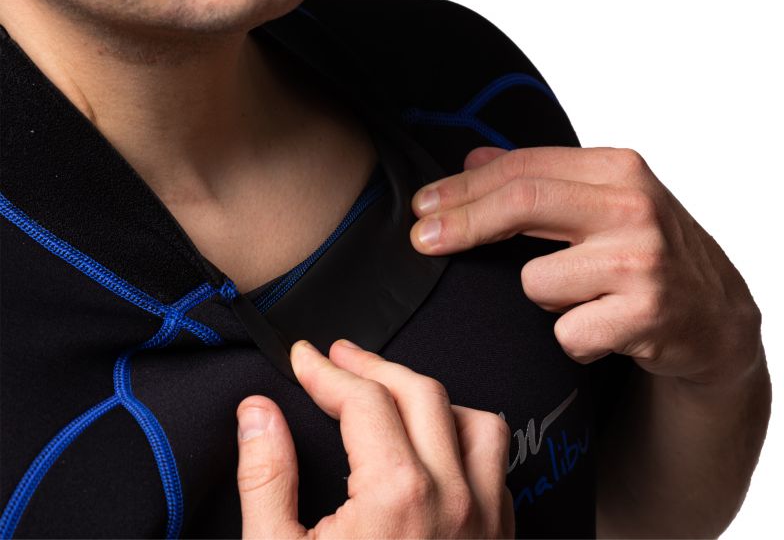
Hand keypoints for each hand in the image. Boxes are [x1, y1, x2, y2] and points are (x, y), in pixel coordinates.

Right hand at [235, 338, 514, 538]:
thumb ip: (266, 479)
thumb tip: (257, 413)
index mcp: (397, 495)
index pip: (362, 399)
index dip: (324, 370)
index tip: (304, 358)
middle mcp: (454, 497)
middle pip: (420, 392)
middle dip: (373, 366)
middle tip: (339, 358)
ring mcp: (487, 518)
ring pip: (475, 419)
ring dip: (430, 397)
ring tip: (391, 394)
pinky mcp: (502, 537)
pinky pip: (496, 463)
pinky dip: (465, 436)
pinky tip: (434, 444)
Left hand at [409, 146, 762, 385]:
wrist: (714, 316)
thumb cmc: (646, 252)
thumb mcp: (603, 201)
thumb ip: (541, 177)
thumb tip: (470, 158)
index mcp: (619, 168)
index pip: (523, 168)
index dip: (463, 188)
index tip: (423, 206)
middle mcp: (634, 207)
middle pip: (520, 204)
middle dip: (459, 223)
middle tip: (422, 239)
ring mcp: (642, 261)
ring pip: (535, 282)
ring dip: (544, 298)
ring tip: (582, 297)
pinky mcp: (645, 315)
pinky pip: (564, 333)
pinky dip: (572, 338)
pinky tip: (602, 329)